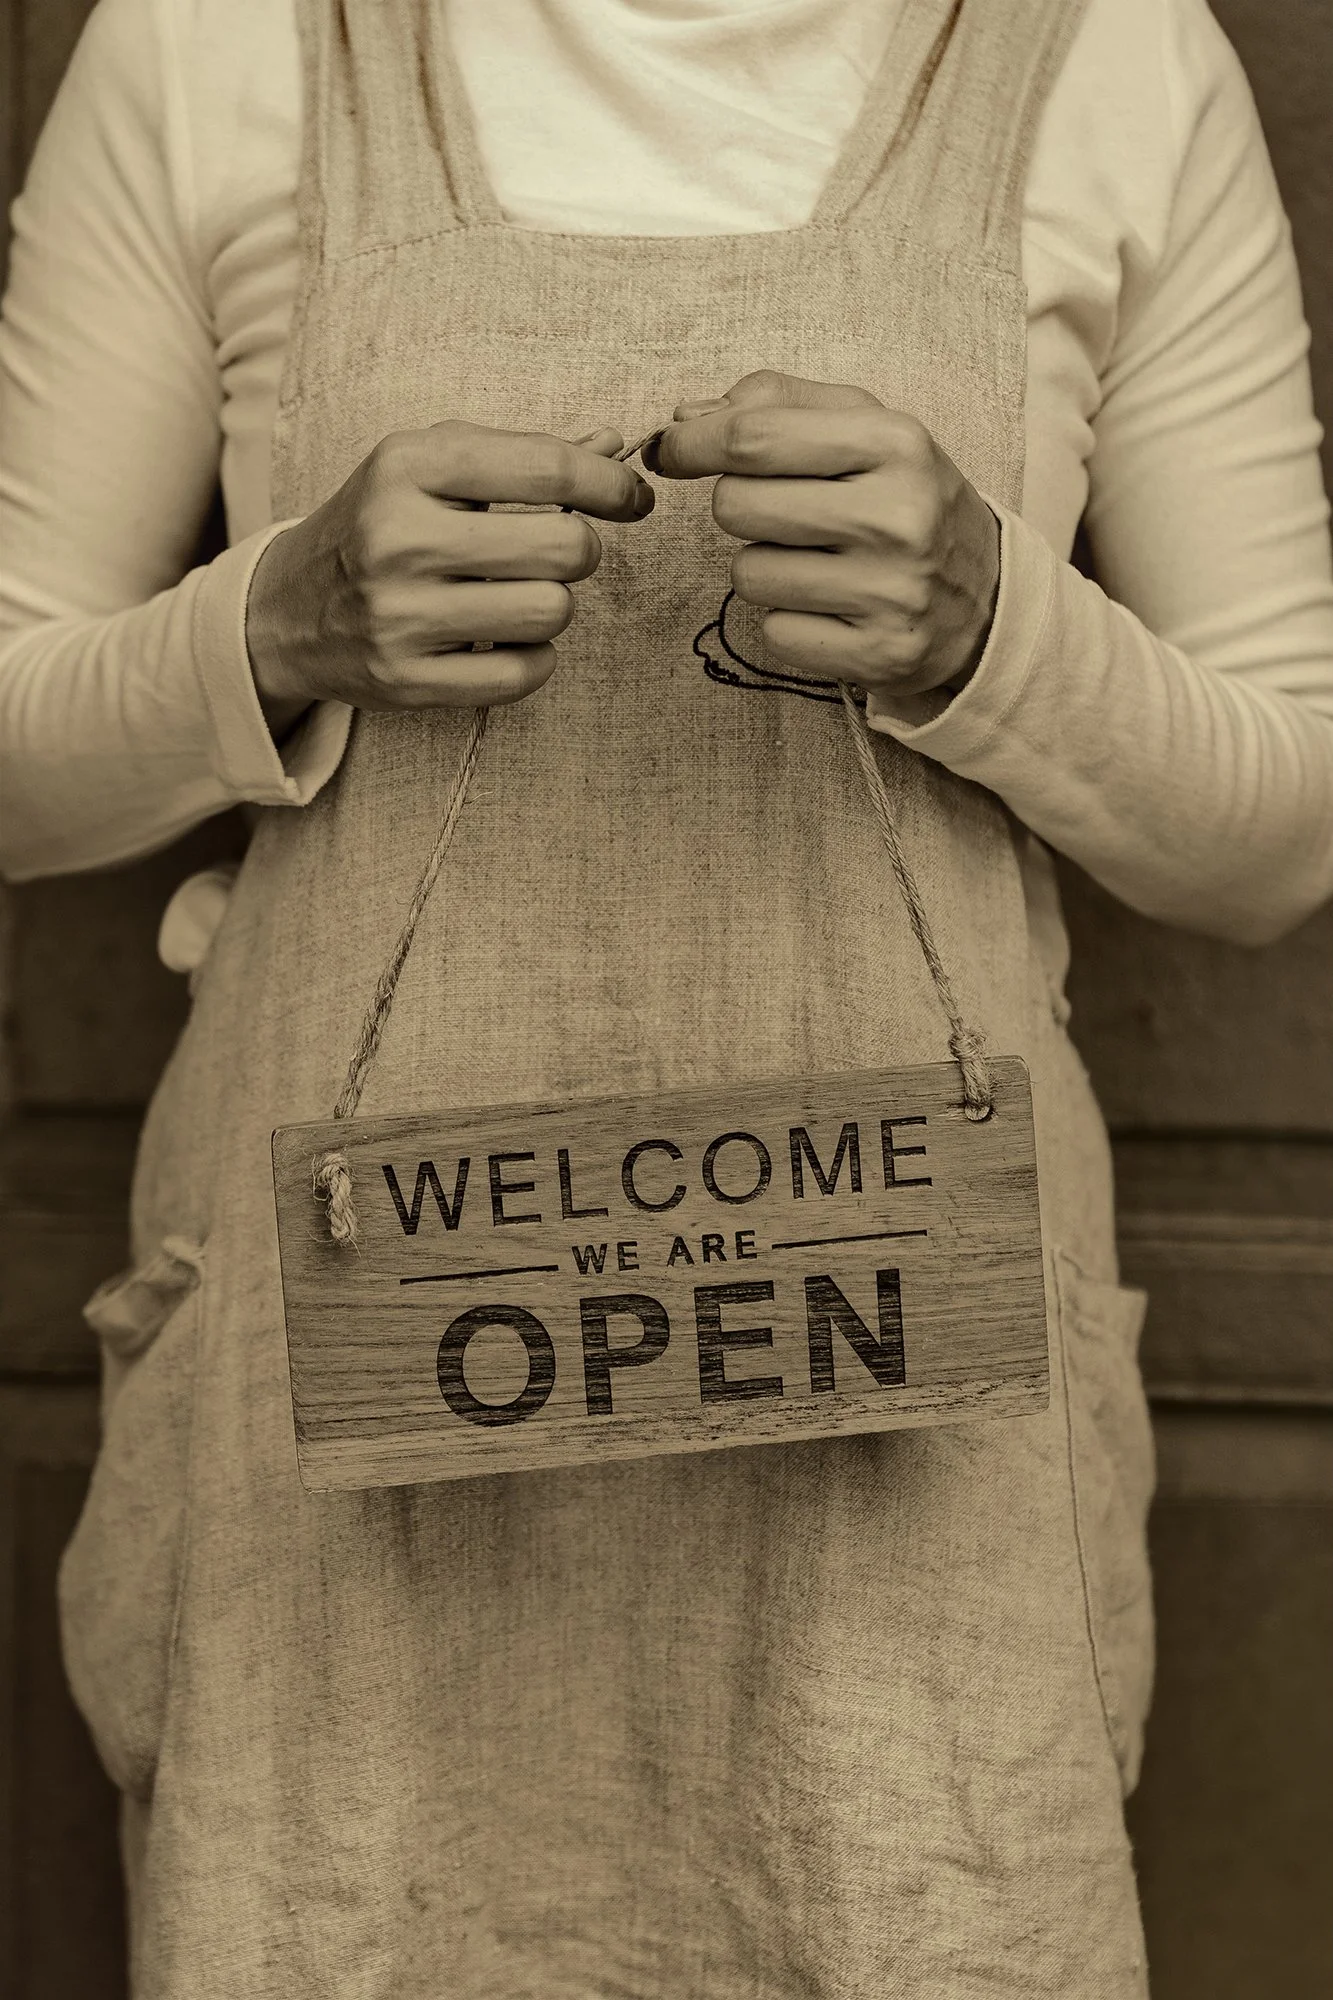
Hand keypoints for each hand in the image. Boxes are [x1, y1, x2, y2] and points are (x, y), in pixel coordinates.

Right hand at [245, 421, 653, 731]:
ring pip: (551, 613)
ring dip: (552, 606)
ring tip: (514, 595)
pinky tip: (502, 638)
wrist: (285, 608)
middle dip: (578, 550)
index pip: (548, 467)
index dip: (612, 484)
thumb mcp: (431, 468)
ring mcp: (399, 616)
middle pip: (564, 547)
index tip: (633, 497)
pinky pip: (523, 673)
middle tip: (555, 552)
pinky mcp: (406, 680)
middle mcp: (399, 538)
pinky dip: (532, 658)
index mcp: (407, 466)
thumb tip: (617, 448)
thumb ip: (523, 457)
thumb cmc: (379, 524)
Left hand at [646, 371, 998, 702]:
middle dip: (738, 505)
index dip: (693, 442)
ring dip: (763, 566)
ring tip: (815, 560)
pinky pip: (773, 630)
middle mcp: (897, 518)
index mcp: (896, 444)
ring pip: (747, 575)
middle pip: (736, 505)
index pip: (754, 437)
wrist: (986, 598)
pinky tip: (831, 606)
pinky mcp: (876, 654)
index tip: (670, 449)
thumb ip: (779, 405)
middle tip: (780, 512)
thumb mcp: (866, 429)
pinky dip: (787, 618)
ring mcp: (889, 594)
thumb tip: (686, 416)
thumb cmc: (904, 499)